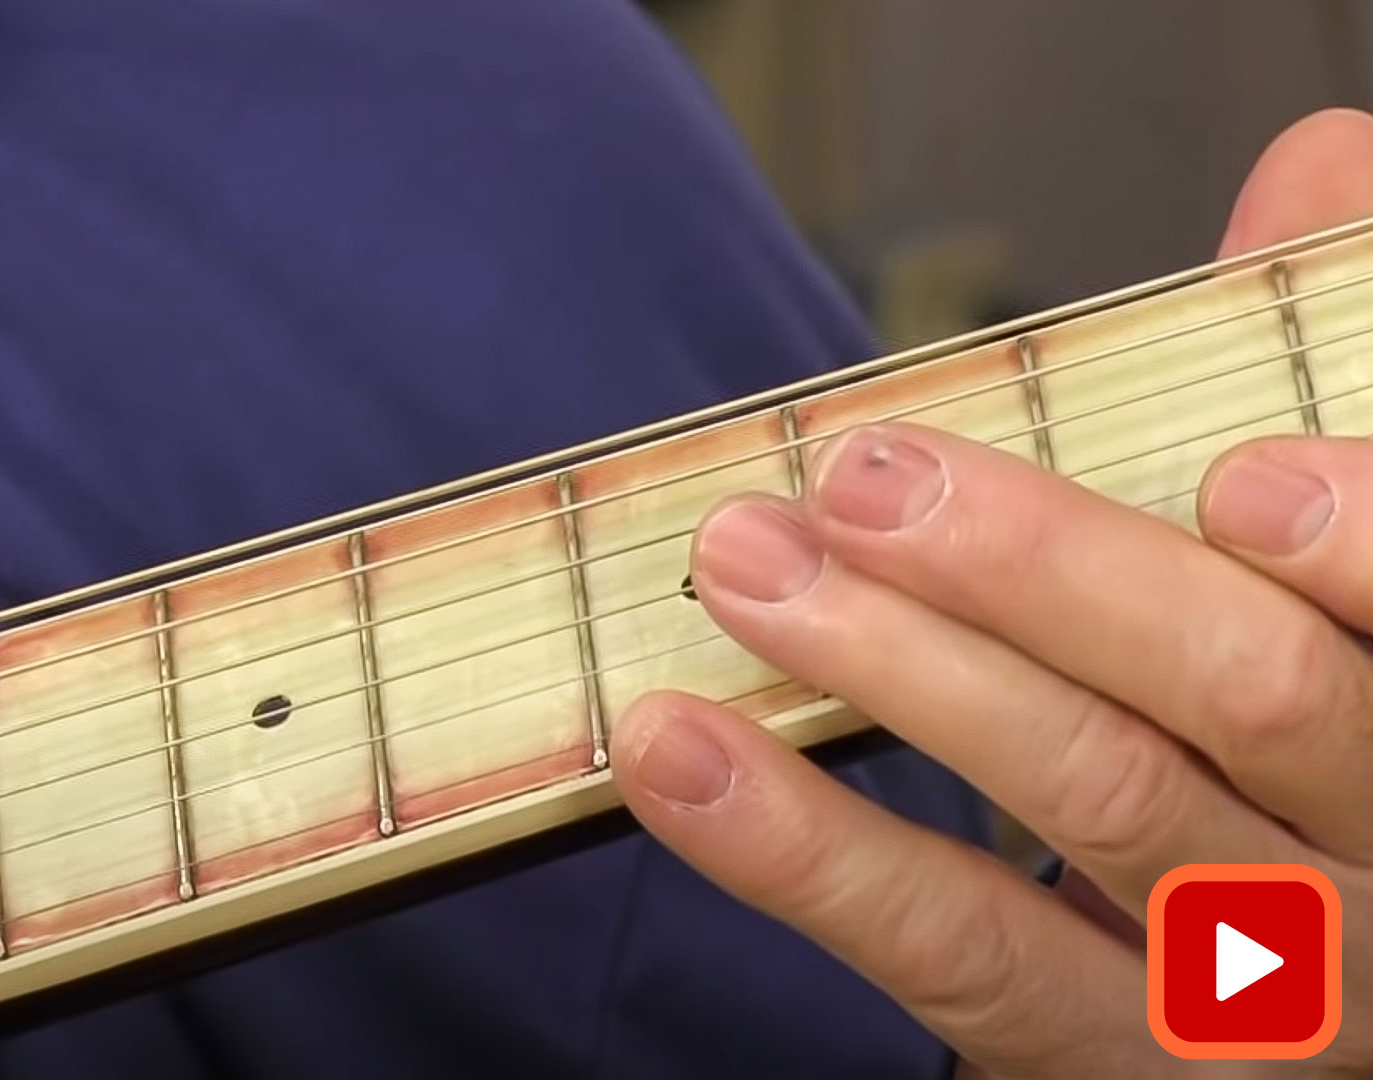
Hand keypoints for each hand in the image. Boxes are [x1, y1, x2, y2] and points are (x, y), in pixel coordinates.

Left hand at [612, 107, 1372, 1077]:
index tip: (1235, 472)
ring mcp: (1256, 984)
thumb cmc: (1290, 713)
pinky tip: (679, 753)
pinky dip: (804, 849)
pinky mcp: (1109, 1056)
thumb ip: (1330, 373)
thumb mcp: (1334, 566)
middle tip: (864, 474)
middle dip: (1047, 569)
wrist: (1285, 976)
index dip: (1360, 546)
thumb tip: (1317, 168)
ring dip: (898, 671)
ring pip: (1089, 802)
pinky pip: (954, 951)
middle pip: (1244, 694)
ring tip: (745, 566)